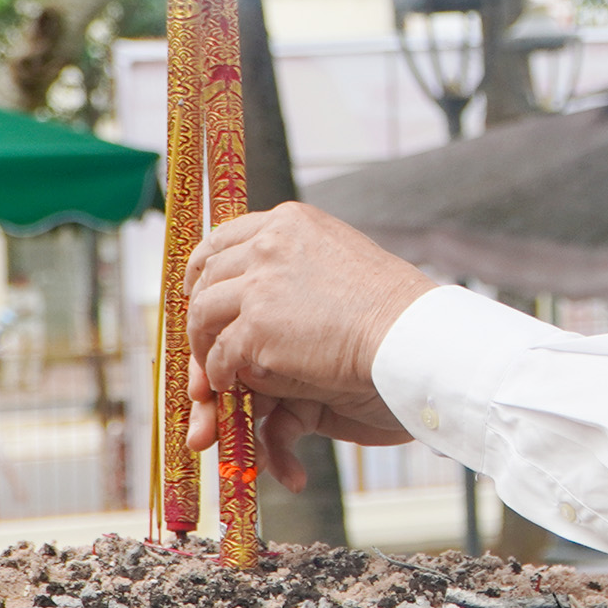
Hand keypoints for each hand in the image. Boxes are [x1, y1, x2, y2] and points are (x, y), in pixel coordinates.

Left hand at [185, 204, 436, 482]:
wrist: (410, 334)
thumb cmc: (390, 306)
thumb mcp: (341, 259)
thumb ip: (301, 261)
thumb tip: (270, 281)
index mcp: (290, 222)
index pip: (223, 237)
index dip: (204, 269)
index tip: (201, 292)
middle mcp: (269, 244)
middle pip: (206, 274)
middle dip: (197, 310)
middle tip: (202, 338)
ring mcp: (260, 285)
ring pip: (203, 314)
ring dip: (204, 344)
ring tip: (217, 368)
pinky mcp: (257, 328)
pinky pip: (221, 355)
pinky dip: (222, 374)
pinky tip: (233, 385)